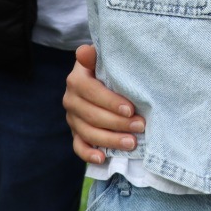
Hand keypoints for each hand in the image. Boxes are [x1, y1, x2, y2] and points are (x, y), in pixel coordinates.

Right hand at [62, 44, 143, 162]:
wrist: (102, 78)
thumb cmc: (109, 68)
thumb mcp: (105, 59)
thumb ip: (96, 56)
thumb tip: (84, 51)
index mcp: (77, 79)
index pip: (92, 92)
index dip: (111, 102)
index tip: (131, 108)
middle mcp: (71, 99)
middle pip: (92, 115)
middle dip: (118, 123)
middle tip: (140, 126)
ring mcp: (72, 118)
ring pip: (88, 133)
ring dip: (110, 140)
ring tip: (132, 142)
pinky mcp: (75, 133)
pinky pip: (78, 146)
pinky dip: (89, 154)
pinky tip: (103, 158)